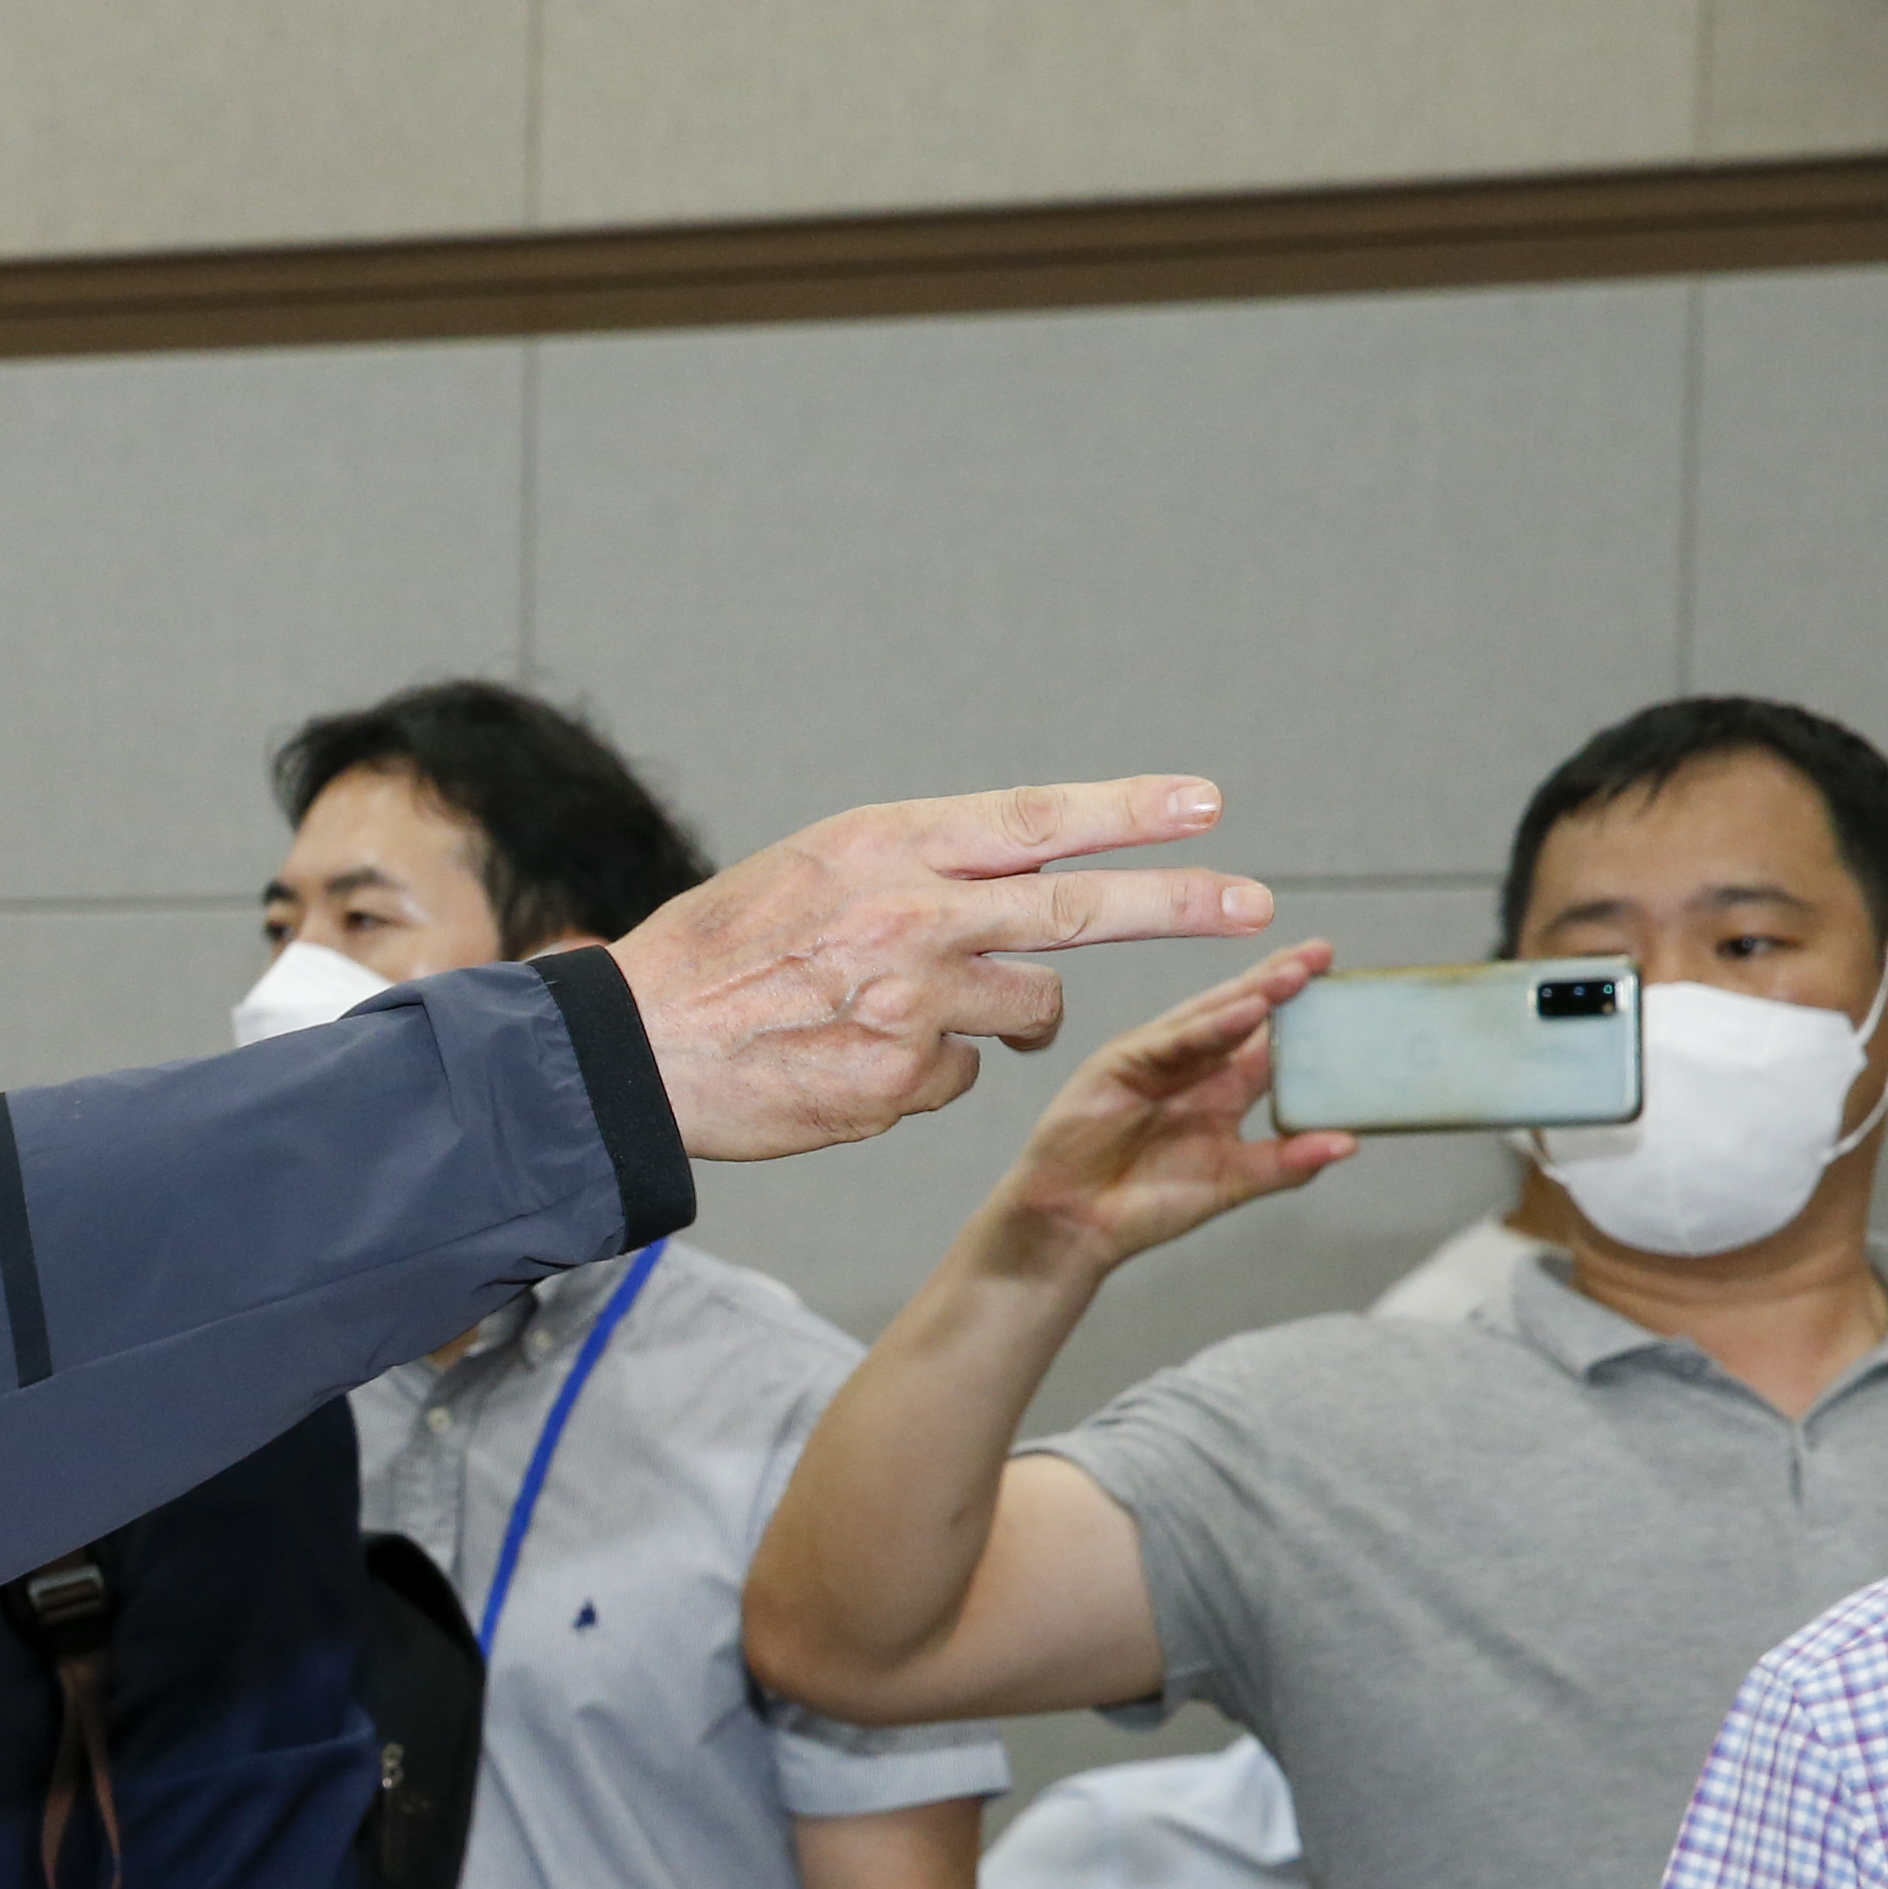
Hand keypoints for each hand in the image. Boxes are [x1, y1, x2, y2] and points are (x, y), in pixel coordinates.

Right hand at [610, 780, 1273, 1162]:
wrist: (633, 1049)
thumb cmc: (716, 952)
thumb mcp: (812, 870)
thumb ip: (914, 870)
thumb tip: (1008, 879)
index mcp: (889, 848)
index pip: (1036, 820)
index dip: (1129, 813)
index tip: (1205, 803)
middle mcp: (914, 919)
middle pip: (1082, 912)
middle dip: (1183, 904)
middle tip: (1254, 902)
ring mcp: (913, 1008)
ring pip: (1029, 1009)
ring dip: (1008, 1014)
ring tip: (923, 1012)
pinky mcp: (899, 1085)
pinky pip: (958, 1077)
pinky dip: (925, 1073)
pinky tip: (854, 1063)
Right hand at [987, 940, 1361, 1278]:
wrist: (1075, 1227)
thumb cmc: (1145, 1207)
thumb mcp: (1231, 1182)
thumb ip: (1286, 1163)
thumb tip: (1351, 1142)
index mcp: (1224, 1091)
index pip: (1273, 1040)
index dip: (1306, 1013)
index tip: (1347, 986)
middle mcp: (1194, 1067)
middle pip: (1244, 1012)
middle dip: (1283, 981)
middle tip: (1324, 953)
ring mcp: (1157, 1060)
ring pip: (1212, 1016)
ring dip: (1254, 993)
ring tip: (1298, 971)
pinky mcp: (1121, 1063)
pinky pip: (1173, 1038)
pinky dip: (1210, 1024)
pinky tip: (1247, 1009)